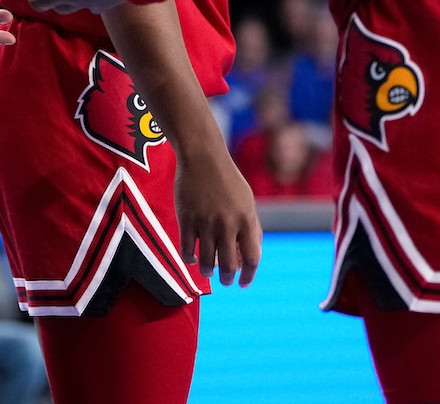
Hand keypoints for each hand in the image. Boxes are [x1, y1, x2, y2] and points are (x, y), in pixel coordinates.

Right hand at [173, 136, 261, 287]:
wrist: (203, 156)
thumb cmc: (227, 179)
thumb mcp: (247, 201)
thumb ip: (251, 228)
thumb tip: (250, 257)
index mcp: (246, 219)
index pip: (253, 257)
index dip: (249, 275)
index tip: (243, 283)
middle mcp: (227, 223)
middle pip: (229, 265)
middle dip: (226, 278)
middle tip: (224, 280)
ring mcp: (206, 222)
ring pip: (206, 261)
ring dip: (207, 272)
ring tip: (208, 271)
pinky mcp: (187, 218)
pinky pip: (187, 249)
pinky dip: (189, 259)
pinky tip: (191, 258)